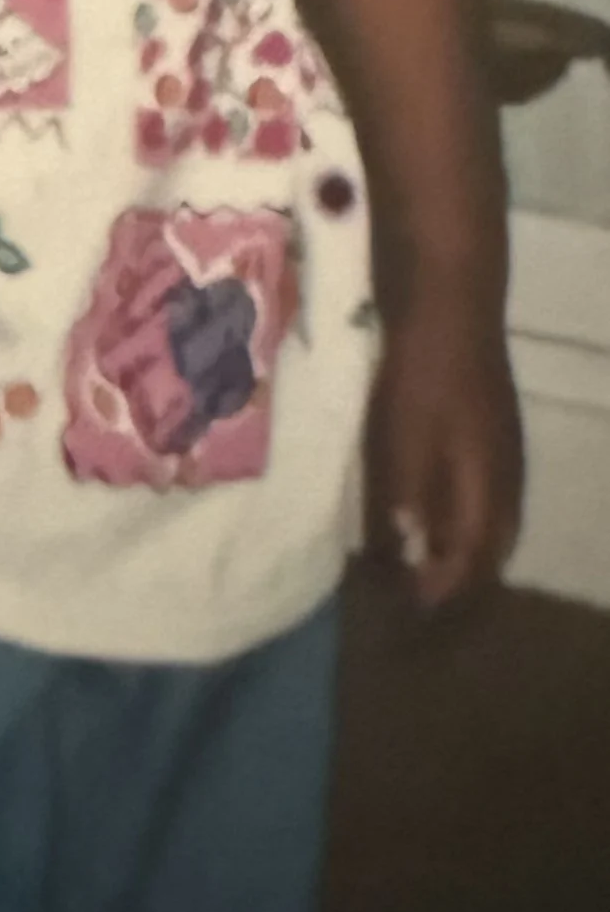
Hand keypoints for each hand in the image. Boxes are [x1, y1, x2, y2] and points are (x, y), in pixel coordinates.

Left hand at [366, 287, 522, 610]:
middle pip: (490, 549)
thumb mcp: (404, 439)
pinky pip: (486, 492)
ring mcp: (504, 449)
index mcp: (489, 490)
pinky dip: (464, 514)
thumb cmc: (423, 372)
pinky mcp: (491, 425)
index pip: (472, 563)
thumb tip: (405, 555)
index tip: (409, 611)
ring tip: (427, 562)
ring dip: (465, 549)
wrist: (451, 300)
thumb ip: (407, 499)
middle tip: (420, 596)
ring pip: (492, 521)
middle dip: (460, 580)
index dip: (442, 590)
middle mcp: (506, 478)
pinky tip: (436, 506)